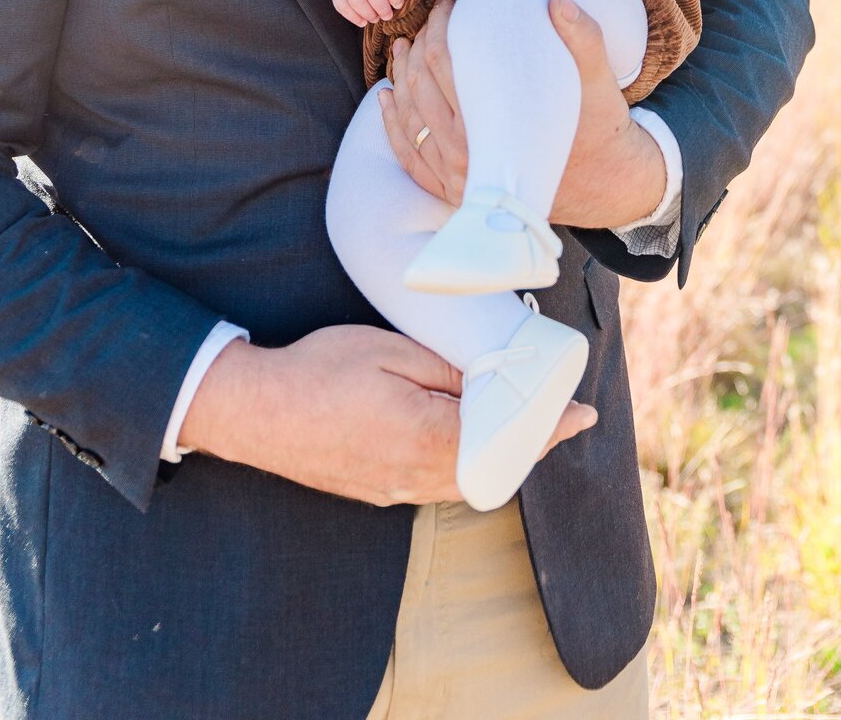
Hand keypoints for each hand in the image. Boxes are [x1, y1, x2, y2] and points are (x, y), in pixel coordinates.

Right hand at [179, 327, 595, 504]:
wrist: (256, 412)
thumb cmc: (319, 370)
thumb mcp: (389, 350)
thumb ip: (446, 369)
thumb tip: (489, 377)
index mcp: (427, 436)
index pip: (506, 437)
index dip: (550, 428)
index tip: (584, 416)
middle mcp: (417, 474)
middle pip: (494, 468)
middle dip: (530, 443)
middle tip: (558, 417)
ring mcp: (395, 489)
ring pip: (466, 481)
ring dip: (498, 457)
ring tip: (519, 425)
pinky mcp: (377, 491)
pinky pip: (436, 485)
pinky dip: (464, 466)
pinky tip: (464, 441)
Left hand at [379, 0, 666, 230]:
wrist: (606, 184)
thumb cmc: (600, 127)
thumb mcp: (599, 80)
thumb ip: (583, 37)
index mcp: (495, 125)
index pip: (443, 63)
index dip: (438, 26)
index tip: (446, 2)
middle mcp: (467, 155)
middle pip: (418, 88)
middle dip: (417, 47)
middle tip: (427, 20)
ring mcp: (457, 178)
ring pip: (408, 120)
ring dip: (399, 79)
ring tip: (403, 48)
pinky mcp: (455, 191)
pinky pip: (410, 158)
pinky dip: (392, 126)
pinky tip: (386, 98)